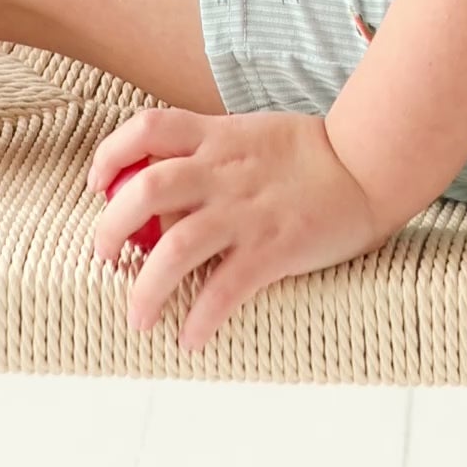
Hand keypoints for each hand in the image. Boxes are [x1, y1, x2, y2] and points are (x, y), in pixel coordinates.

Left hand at [88, 106, 390, 347]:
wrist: (367, 162)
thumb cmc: (307, 154)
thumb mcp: (250, 134)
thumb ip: (207, 154)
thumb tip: (159, 192)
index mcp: (216, 136)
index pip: (146, 129)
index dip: (111, 154)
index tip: (98, 184)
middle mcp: (223, 171)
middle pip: (146, 190)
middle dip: (111, 228)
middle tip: (106, 257)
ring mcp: (247, 211)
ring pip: (175, 248)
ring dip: (145, 290)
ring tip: (138, 318)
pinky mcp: (273, 248)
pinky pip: (223, 290)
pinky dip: (199, 319)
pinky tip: (190, 338)